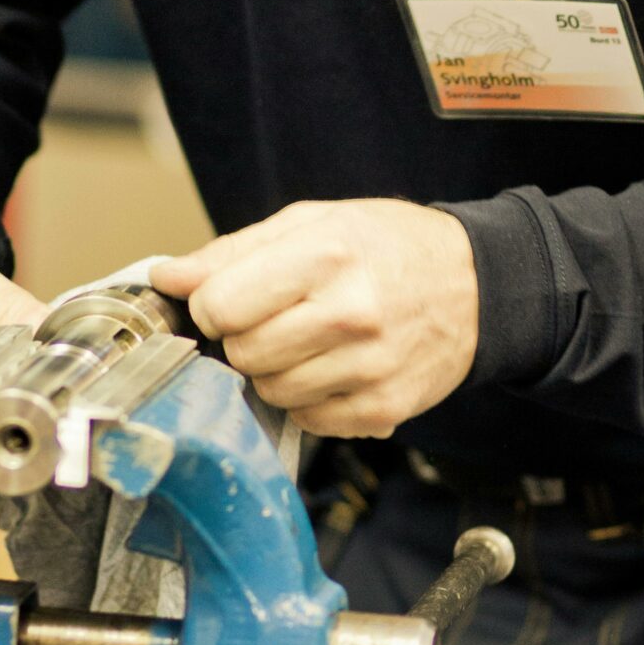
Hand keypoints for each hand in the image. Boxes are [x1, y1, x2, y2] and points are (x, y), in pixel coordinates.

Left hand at [153, 199, 478, 439]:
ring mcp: (368, 368)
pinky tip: (335, 368)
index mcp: (326, 255)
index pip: (219, 305)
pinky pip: (308, 421)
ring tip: (310, 341)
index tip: (232, 299)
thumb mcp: (313, 223)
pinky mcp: (382, 409)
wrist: (476, 285)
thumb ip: (233, 252)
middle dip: (245, 339)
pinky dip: (310, 399)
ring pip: (270, 393)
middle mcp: (349, 313)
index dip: (214, 305)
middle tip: (276, 319)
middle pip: (242, 353)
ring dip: (276, 372)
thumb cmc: (387, 246)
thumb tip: (167, 278)